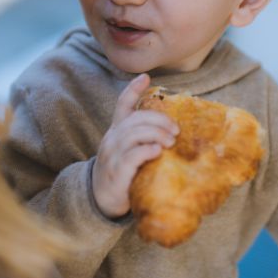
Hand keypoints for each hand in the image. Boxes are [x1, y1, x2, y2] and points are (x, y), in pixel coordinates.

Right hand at [92, 74, 178, 218]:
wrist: (101, 200)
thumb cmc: (122, 173)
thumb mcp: (130, 152)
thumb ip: (144, 140)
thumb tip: (172, 133)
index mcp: (116, 132)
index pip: (122, 105)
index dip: (133, 90)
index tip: (146, 77)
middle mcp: (112, 139)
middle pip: (135, 119)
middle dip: (158, 119)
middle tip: (176, 130)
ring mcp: (113, 155)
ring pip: (134, 134)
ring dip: (156, 134)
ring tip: (171, 141)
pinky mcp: (117, 171)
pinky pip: (132, 155)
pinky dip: (147, 150)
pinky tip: (157, 151)